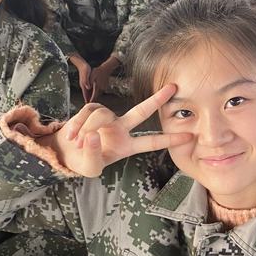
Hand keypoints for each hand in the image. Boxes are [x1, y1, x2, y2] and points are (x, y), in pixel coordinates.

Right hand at [37, 83, 191, 177]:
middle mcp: (121, 129)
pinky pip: (87, 113)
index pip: (151, 142)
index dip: (169, 139)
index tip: (189, 136)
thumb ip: (92, 155)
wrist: (66, 153)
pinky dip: (78, 125)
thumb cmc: (84, 161)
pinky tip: (72, 137)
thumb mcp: (90, 168)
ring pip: (102, 116)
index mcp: (127, 146)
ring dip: (88, 129)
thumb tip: (93, 135)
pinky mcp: (92, 110)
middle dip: (156, 99)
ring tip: (78, 143)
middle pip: (141, 112)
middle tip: (173, 88)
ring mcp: (108, 118)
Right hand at [69, 54, 92, 102]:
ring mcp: (83, 83)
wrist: (81, 64)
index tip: (88, 105)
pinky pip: (87, 89)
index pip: (85, 94)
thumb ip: (86, 81)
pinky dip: (89, 92)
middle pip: (85, 94)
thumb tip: (88, 87)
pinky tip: (91, 93)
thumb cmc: (84, 69)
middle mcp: (83, 85)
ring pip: (86, 92)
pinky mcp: (85, 81)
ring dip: (88, 97)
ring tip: (90, 101)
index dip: (87, 99)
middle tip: (89, 106)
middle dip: (87, 100)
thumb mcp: (86, 74)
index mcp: (84, 84)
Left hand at [90, 56, 119, 100]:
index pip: (94, 96)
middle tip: (88, 103)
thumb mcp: (92, 76)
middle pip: (96, 96)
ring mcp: (104, 87)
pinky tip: (95, 91)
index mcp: (97, 86)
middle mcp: (101, 88)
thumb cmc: (98, 71)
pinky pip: (100, 90)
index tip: (88, 104)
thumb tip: (87, 88)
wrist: (106, 69)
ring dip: (94, 95)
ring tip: (90, 99)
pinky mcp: (105, 86)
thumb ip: (89, 82)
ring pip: (98, 93)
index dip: (91, 100)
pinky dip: (97, 92)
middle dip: (92, 99)